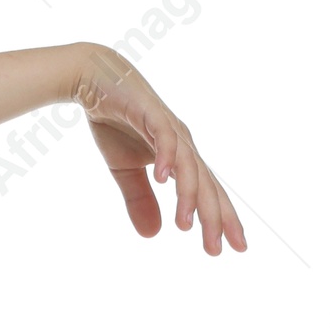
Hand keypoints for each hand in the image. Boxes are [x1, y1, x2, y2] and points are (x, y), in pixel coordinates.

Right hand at [72, 44, 245, 253]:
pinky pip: (163, 137)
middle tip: (219, 249)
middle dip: (215, 217)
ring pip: (188, 166)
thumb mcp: (125, 171)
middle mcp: (182, 144)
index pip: (207, 192)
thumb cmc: (115, 122)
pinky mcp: (151, 113)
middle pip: (205, 184)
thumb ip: (140, 201)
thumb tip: (154, 235)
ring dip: (189, 195)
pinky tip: (165, 178)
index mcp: (180, 157)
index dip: (221, 219)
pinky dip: (166, 157)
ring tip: (186, 225)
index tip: (234, 248)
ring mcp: (169, 128)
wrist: (95, 80)